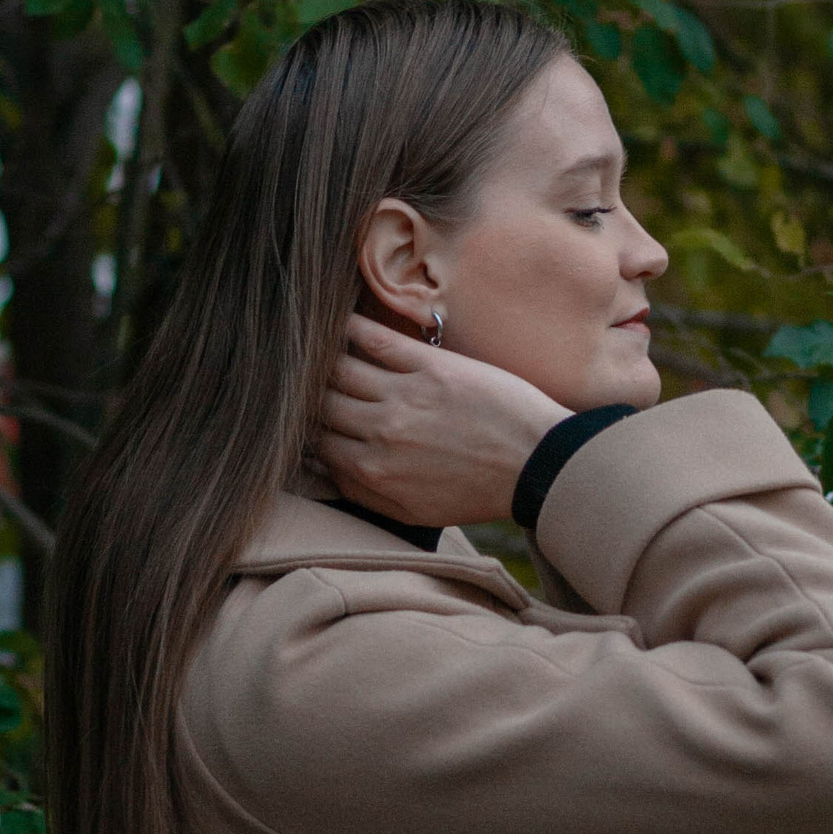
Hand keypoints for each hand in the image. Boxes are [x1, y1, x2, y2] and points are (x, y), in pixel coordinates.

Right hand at [315, 316, 569, 528]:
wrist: (535, 464)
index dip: (304, 428)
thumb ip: (364, 494)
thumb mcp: (415, 513)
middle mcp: (379, 432)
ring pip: (337, 370)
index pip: (316, 442)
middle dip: (304, 395)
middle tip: (296, 379)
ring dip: (319, 359)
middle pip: (320, 405)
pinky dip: (348, 328)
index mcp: (373, 470)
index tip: (300, 415)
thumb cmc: (477, 492)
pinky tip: (334, 320)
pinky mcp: (429, 366)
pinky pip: (375, 340)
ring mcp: (403, 396)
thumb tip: (323, 471)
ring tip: (309, 348)